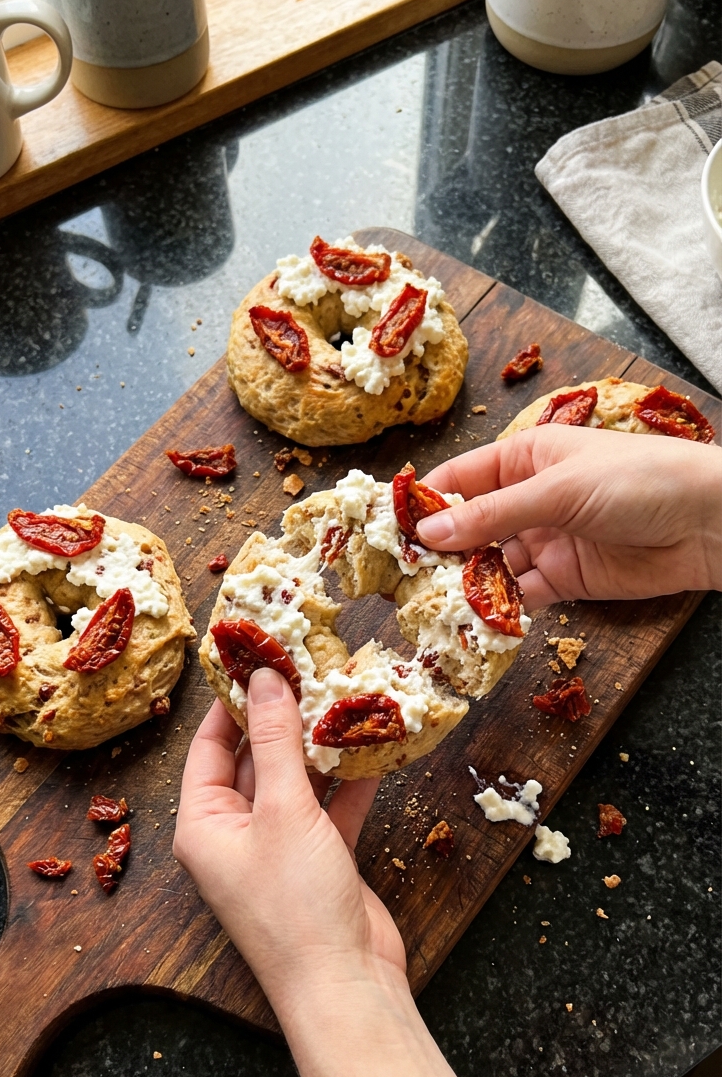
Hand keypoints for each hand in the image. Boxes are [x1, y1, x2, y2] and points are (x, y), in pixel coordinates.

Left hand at [173, 670, 405, 1014]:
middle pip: (253, 760)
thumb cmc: (296, 905)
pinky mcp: (320, 860)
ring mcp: (279, 849)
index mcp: (203, 825)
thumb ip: (275, 741)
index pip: (208, 747)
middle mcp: (234, 835)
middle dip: (281, 718)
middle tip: (308, 668)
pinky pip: (331, 808)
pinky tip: (373, 745)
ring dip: (320, 746)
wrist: (344, 986)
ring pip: (296, 781)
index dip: (229, 702)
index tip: (255, 657)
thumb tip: (265, 678)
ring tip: (343, 696)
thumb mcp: (283, 811)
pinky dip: (349, 782)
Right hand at [417, 425, 721, 608]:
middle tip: (400, 578)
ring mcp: (547, 540)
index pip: (460, 477)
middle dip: (438, 550)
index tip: (388, 530)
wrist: (708, 523)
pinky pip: (521, 595)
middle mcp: (530, 498)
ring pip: (491, 564)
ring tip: (431, 606)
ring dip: (466, 584)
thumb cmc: (639, 479)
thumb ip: (493, 514)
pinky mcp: (566, 579)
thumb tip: (431, 533)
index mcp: (526, 456)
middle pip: (470, 525)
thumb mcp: (558, 489)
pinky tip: (476, 620)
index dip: (424, 502)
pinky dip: (500, 608)